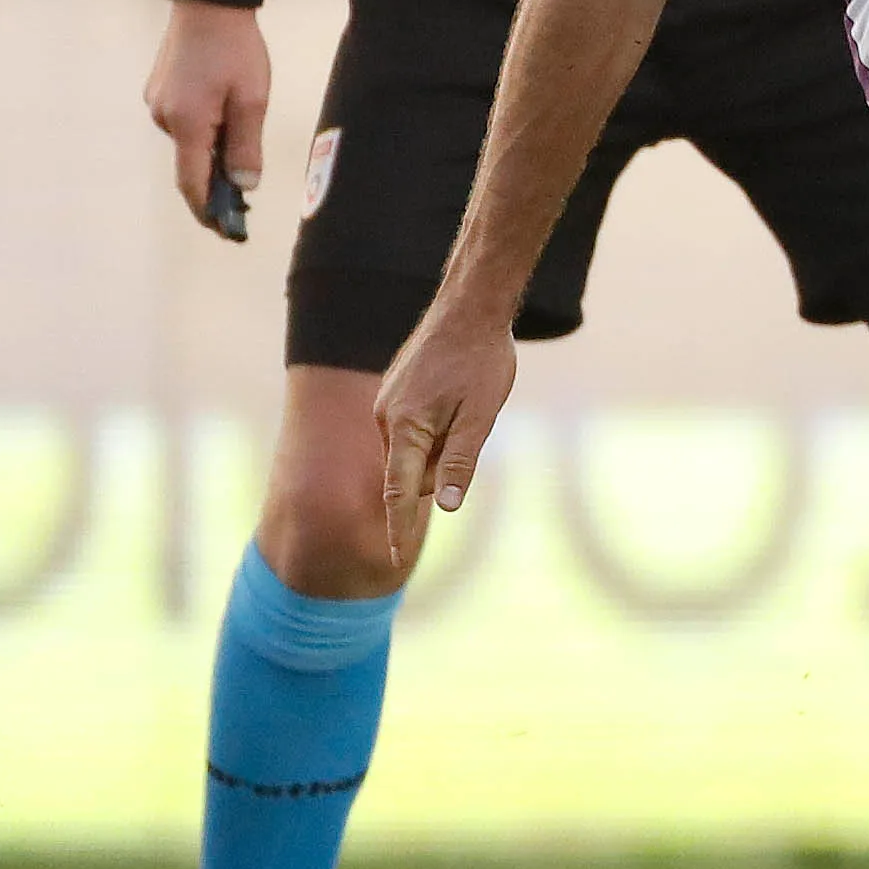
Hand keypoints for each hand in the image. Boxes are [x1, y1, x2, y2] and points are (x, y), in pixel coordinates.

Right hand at [145, 0, 273, 236]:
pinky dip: (203, 130)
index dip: (208, 210)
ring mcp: (157, 103)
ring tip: (242, 146)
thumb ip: (246, 145)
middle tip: (244, 196)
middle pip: (191, 163)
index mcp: (186, 124)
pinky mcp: (159, 91)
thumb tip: (244, 185)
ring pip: (189, 141)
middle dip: (215, 181)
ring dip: (212, 150)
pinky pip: (184, 122)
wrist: (208, 3)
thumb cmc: (236, 49)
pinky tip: (226, 117)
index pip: (192, 183)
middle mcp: (163, 118)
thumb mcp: (252, 99)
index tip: (225, 230)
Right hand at [376, 307, 520, 536]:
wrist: (469, 309)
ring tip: (467, 402)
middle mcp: (386, 419)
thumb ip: (460, 461)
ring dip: (444, 443)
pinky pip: (415, 431)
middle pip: (415, 471)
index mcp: (405, 427)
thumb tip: (445, 506)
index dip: (400, 526)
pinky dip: (438, 428)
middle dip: (444, 465)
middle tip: (475, 421)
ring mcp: (387, 406)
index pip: (399, 491)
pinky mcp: (395, 396)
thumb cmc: (481, 361)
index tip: (395, 558)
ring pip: (417, 451)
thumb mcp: (481, 416)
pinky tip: (456, 397)